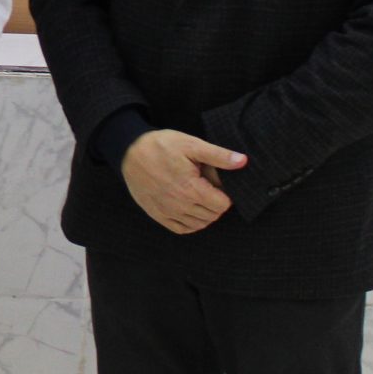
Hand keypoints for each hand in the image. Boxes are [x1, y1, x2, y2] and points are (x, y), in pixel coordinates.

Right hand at [120, 129, 246, 234]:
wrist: (129, 151)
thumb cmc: (161, 146)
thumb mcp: (191, 144)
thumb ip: (218, 156)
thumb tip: (242, 161)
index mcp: (191, 188)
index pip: (222, 205)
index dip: (225, 195)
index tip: (218, 184)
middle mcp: (179, 205)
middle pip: (212, 215)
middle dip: (216, 203)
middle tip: (207, 186)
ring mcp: (167, 212)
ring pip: (199, 224)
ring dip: (205, 214)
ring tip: (199, 196)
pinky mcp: (157, 215)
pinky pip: (182, 229)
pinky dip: (191, 223)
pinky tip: (190, 208)